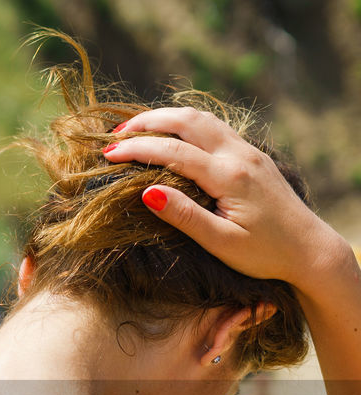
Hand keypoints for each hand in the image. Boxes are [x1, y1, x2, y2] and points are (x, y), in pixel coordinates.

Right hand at [104, 107, 352, 288]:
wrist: (310, 249)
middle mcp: (240, 155)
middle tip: (115, 136)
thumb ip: (184, 216)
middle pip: (187, 120)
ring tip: (136, 129)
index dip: (137, 149)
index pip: (173, 151)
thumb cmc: (264, 254)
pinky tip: (171, 134)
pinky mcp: (252, 156)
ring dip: (166, 117)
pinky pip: (213, 127)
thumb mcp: (221, 242)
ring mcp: (248, 151)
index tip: (107, 155)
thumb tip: (147, 193)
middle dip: (148, 122)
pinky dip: (185, 124)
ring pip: (202, 118)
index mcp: (229, 176)